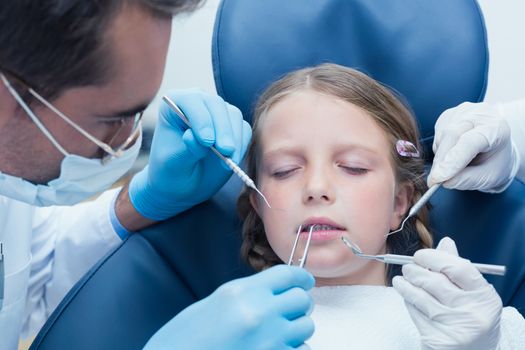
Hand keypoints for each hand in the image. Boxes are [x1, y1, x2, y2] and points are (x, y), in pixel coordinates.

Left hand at [129, 89, 251, 219]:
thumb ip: (186, 149)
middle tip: (225, 151)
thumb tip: (192, 135)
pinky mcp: (233, 127)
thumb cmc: (171, 171)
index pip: (191, 101)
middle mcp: (198, 102)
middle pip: (216, 105)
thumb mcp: (173, 163)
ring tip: (229, 161)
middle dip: (222, 129)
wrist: (183, 183)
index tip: (207, 142)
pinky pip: (244, 129)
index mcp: (175, 103)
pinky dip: (242, 145)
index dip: (201, 119)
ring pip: (233, 116)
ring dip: (234, 138)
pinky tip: (233, 161)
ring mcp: (217, 113)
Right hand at [144, 265, 315, 349]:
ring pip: (306, 327)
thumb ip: (250, 293)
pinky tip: (275, 348)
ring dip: (297, 329)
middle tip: (288, 310)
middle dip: (298, 304)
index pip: (288, 275)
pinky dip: (294, 349)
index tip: (304, 282)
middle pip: (302, 300)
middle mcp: (260, 314)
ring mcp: (269, 341)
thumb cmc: (187, 338)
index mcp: (242, 293)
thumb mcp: (218, 303)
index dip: (300, 277)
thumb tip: (278, 290)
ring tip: (278, 333)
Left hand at [393, 237, 501, 349]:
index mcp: (485, 297)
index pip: (457, 268)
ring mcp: (455, 329)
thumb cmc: (473, 316)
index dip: (434, 257)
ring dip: (405, 286)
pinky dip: (409, 303)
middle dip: (415, 271)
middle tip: (407, 267)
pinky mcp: (438, 340)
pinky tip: (408, 298)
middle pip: (434, 282)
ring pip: (420, 298)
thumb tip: (445, 242)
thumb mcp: (474, 293)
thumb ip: (458, 268)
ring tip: (400, 280)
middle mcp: (473, 314)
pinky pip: (416, 314)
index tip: (420, 255)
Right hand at [428, 101, 518, 192]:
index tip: (439, 178)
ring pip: (442, 136)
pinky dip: (439, 150)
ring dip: (440, 157)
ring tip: (452, 167)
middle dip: (442, 160)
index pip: (470, 142)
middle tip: (435, 180)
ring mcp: (462, 112)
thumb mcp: (489, 176)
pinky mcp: (448, 115)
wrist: (496, 145)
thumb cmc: (495, 161)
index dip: (453, 161)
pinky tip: (450, 154)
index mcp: (496, 127)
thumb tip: (445, 181)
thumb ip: (468, 180)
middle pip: (452, 135)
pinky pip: (437, 135)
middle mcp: (479, 114)